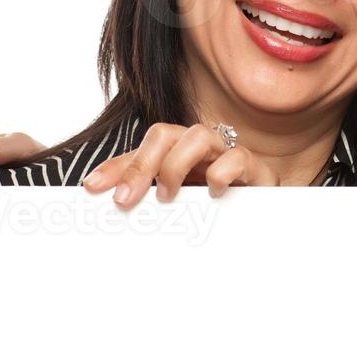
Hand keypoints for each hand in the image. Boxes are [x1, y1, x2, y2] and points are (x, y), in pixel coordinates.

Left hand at [82, 122, 278, 208]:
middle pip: (165, 133)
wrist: (263, 223)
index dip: (117, 166)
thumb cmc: (216, 210)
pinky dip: (220, 173)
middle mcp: (201, 148)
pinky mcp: (257, 170)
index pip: (141, 148)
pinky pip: (238, 157)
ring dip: (175, 164)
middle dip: (141, 164)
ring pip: (199, 135)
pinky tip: (212, 193)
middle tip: (127, 199)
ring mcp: (228, 155)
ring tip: (167, 195)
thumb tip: (102, 197)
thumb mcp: (175, 204)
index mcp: (179, 153)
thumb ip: (144, 197)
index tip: (92, 189)